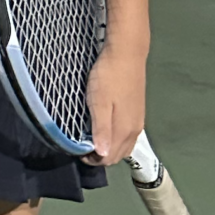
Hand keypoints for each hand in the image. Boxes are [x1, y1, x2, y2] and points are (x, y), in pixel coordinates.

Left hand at [85, 39, 147, 167]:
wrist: (126, 54)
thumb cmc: (108, 77)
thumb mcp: (99, 103)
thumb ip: (101, 130)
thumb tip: (102, 155)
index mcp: (124, 130)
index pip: (108, 158)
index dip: (91, 159)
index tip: (76, 150)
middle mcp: (134, 130)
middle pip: (117, 155)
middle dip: (99, 156)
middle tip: (82, 144)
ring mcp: (138, 122)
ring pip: (124, 146)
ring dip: (108, 148)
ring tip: (91, 137)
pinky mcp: (138, 113)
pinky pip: (128, 137)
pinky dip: (116, 140)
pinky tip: (104, 129)